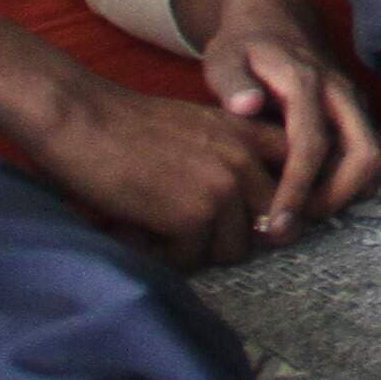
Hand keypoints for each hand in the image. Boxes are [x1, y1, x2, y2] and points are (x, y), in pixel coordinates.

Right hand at [28, 75, 285, 269]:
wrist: (81, 119)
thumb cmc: (130, 128)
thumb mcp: (201, 127)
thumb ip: (234, 158)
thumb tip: (261, 216)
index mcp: (250, 134)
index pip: (299, 179)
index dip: (287, 207)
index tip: (265, 221)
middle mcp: (245, 159)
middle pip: (270, 226)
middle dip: (233, 236)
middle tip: (190, 229)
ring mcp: (223, 187)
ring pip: (232, 250)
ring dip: (196, 248)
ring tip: (160, 227)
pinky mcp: (194, 215)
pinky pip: (192, 259)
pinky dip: (164, 254)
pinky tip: (139, 230)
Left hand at [176, 0, 380, 238]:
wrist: (273, 18)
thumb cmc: (243, 45)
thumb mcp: (225, 57)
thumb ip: (233, 81)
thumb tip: (248, 106)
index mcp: (308, 82)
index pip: (312, 144)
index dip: (297, 188)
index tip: (276, 222)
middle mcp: (341, 94)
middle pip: (364, 156)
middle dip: (335, 199)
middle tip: (291, 225)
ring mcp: (353, 104)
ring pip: (370, 159)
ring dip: (343, 195)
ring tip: (297, 215)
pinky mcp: (355, 115)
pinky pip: (363, 156)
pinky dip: (345, 183)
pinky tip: (308, 197)